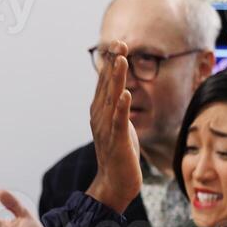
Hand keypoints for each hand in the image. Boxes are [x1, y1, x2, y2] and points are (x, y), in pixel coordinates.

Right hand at [86, 40, 140, 212]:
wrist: (114, 184)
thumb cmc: (118, 154)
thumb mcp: (117, 124)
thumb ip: (115, 106)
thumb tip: (119, 88)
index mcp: (100, 111)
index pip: (105, 82)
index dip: (112, 62)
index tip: (118, 43)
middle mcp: (100, 116)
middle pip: (106, 85)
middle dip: (113, 63)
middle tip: (119, 42)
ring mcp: (107, 128)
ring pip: (112, 99)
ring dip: (116, 79)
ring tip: (121, 60)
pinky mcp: (117, 141)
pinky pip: (119, 122)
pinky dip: (121, 108)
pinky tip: (126, 95)